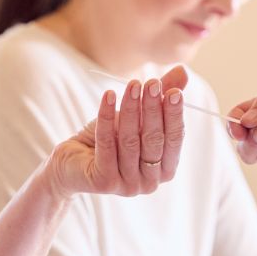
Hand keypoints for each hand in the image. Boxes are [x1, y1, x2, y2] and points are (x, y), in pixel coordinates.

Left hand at [47, 66, 186, 198]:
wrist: (74, 159)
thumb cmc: (111, 137)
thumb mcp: (137, 116)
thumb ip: (160, 98)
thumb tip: (182, 71)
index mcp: (165, 168)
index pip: (175, 140)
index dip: (174, 115)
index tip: (173, 92)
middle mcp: (150, 181)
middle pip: (154, 140)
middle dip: (153, 109)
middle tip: (151, 83)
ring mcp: (128, 185)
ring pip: (130, 141)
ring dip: (131, 109)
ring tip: (132, 84)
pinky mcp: (104, 181)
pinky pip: (106, 144)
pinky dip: (106, 117)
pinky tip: (108, 96)